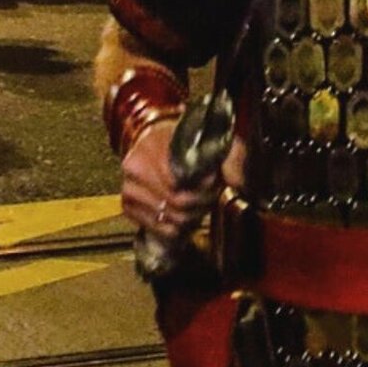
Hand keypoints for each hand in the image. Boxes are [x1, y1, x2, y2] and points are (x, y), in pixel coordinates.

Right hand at [119, 119, 244, 246]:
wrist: (156, 138)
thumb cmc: (185, 139)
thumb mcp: (211, 138)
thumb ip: (230, 155)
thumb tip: (239, 182)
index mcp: (151, 146)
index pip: (181, 181)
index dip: (204, 186)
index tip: (215, 181)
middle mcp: (135, 169)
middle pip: (176, 202)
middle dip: (200, 202)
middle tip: (211, 194)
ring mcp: (129, 189)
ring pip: (169, 218)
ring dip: (190, 215)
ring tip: (200, 203)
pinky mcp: (128, 207)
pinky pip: (158, 228)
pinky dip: (177, 226)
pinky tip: (186, 213)